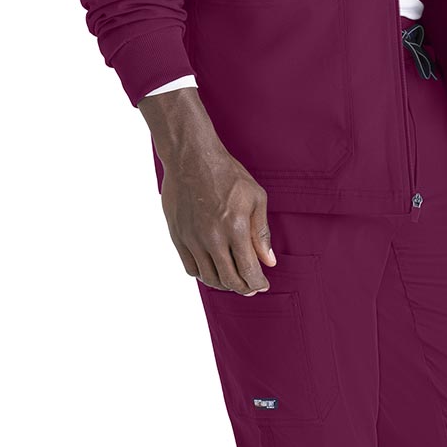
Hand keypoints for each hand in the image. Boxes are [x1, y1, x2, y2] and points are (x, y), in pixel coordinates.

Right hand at [138, 88, 276, 294]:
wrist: (192, 157)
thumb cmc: (227, 174)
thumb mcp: (255, 197)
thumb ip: (261, 232)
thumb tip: (268, 260)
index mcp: (235, 228)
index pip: (248, 271)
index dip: (257, 283)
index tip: (262, 285)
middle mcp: (213, 238)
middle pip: (228, 280)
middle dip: (243, 288)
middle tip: (250, 287)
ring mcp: (193, 239)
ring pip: (208, 277)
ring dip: (223, 284)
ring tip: (232, 279)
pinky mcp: (178, 236)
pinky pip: (190, 268)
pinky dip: (203, 274)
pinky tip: (212, 268)